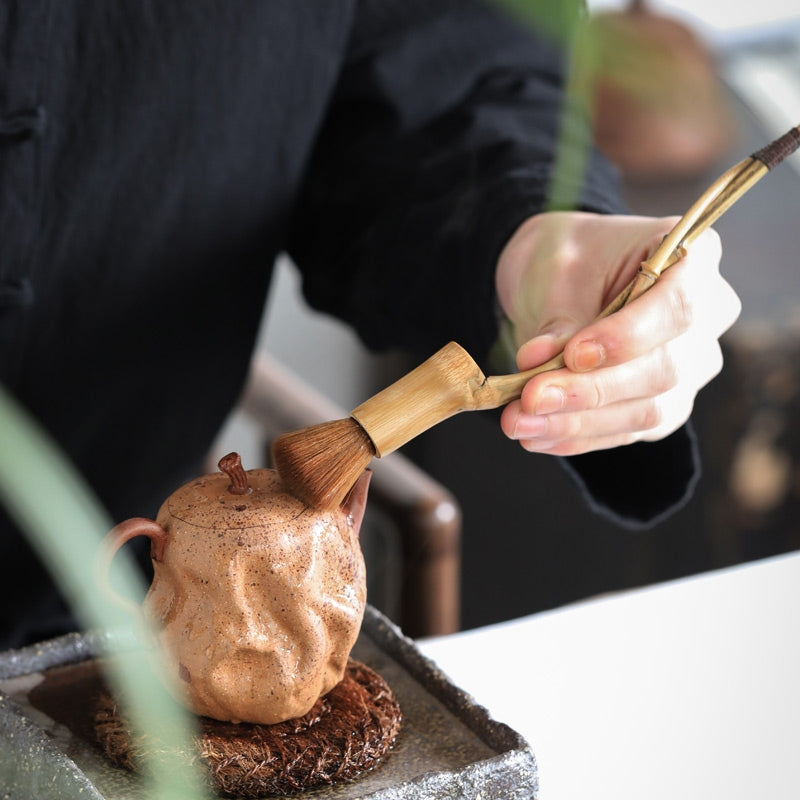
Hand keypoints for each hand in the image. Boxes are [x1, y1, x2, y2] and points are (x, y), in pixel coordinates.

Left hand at [494, 211, 740, 455]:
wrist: (561, 277)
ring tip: (519, 423)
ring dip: (577, 422)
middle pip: (664, 369)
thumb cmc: (568, 258)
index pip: (678, 308)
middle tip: (530, 398)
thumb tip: (537, 363)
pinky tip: (536, 435)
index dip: (627, 338)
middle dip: (591, 391)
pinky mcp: (663, 404)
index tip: (573, 355)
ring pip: (648, 410)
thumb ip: (558, 318)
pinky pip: (627, 432)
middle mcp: (707, 317)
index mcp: (693, 259)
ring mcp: (691, 367)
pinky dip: (577, 436)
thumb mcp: (556, 271)